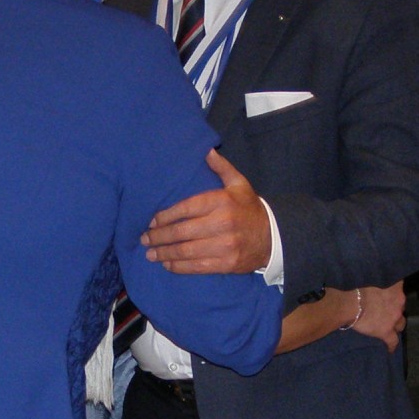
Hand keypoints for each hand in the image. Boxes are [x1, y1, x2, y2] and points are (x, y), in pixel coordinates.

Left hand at [143, 149, 272, 274]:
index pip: (186, 208)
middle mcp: (222, 224)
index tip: (152, 221)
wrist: (273, 237)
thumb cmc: (249, 208)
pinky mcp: (226, 264)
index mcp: (221, 201)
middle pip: (182, 231)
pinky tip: (167, 264)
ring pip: (186, 251)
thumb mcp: (239, 183)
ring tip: (150, 253)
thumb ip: (221, 167)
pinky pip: (197, 267)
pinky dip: (179, 267)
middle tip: (145, 239)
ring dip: (165, 253)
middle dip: (160, 236)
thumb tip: (206, 151)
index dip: (165, 216)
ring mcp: (224, 246)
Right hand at [351, 282, 405, 351]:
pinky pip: (393, 341)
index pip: (401, 290)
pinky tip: (390, 349)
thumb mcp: (374, 285)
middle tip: (387, 311)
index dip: (396, 294)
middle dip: (396, 310)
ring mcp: (394, 320)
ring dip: (396, 325)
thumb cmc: (359, 293)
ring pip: (401, 325)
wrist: (351, 306)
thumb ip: (382, 288)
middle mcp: (399, 305)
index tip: (392, 295)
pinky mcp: (387, 332)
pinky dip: (391, 345)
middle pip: (402, 309)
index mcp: (396, 292)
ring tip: (390, 327)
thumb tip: (379, 292)